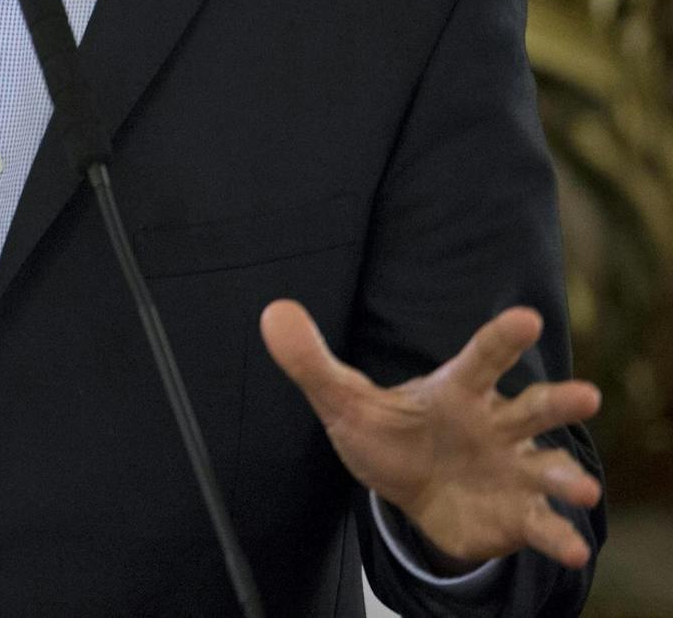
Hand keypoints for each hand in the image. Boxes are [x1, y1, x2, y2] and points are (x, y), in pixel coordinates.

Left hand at [261, 300, 601, 568]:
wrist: (414, 494)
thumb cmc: (390, 435)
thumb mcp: (345, 400)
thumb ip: (311, 361)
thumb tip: (273, 312)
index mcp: (457, 391)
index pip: (479, 359)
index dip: (501, 339)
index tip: (526, 317)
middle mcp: (495, 425)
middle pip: (530, 408)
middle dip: (559, 401)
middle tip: (588, 394)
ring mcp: (512, 470)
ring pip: (548, 468)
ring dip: (568, 476)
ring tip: (583, 489)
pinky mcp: (517, 514)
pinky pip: (541, 525)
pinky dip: (557, 536)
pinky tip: (569, 550)